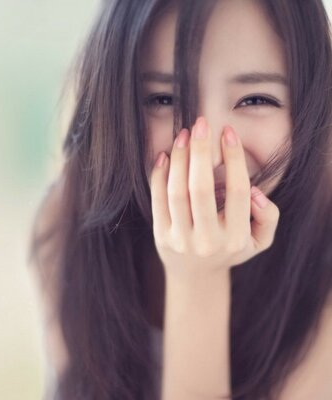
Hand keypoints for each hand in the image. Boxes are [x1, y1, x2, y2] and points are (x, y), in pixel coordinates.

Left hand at [149, 116, 279, 276]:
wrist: (195, 277)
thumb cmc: (229, 248)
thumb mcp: (259, 240)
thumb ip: (268, 217)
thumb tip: (254, 193)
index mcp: (236, 238)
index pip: (237, 191)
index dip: (234, 158)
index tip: (228, 132)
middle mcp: (207, 240)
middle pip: (201, 189)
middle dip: (201, 152)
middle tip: (201, 124)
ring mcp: (181, 239)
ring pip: (177, 192)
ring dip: (179, 159)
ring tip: (183, 135)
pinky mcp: (160, 235)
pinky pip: (157, 200)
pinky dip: (159, 175)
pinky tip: (165, 155)